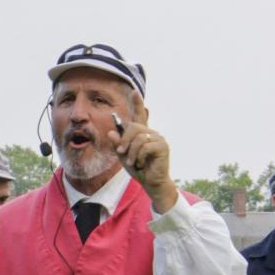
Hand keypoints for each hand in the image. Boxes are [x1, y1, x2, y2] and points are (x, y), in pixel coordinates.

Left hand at [113, 91, 176, 212]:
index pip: (139, 115)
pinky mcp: (162, 146)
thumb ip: (117, 144)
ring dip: (132, 152)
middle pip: (133, 127)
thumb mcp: (124, 157)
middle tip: (122, 153)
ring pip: (138, 138)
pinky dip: (140, 156)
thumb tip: (111, 132)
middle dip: (124, 140)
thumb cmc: (139, 169)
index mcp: (142, 133)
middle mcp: (151, 133)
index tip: (134, 92)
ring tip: (133, 163)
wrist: (151, 183)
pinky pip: (145, 146)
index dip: (137, 103)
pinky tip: (142, 164)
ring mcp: (158, 138)